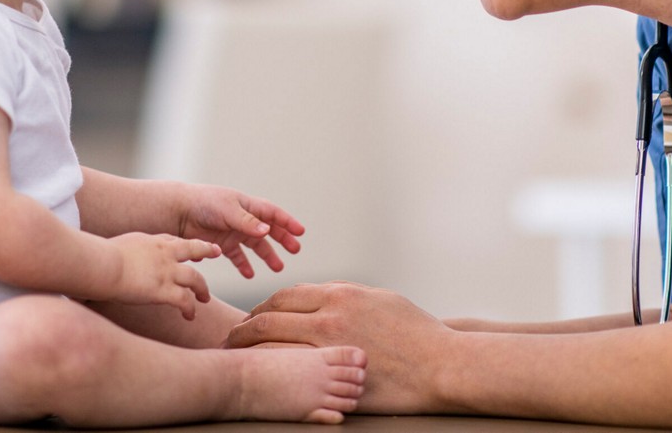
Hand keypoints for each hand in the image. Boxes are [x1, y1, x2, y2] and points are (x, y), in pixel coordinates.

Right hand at [108, 232, 220, 318]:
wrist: (102, 265)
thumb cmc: (100, 257)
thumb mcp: (117, 245)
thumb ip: (126, 251)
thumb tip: (115, 258)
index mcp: (152, 241)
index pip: (173, 240)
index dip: (184, 244)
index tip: (191, 248)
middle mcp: (164, 253)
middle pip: (193, 249)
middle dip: (206, 250)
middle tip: (215, 252)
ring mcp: (167, 271)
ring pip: (195, 278)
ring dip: (202, 289)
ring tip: (205, 298)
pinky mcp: (164, 290)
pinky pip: (184, 301)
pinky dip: (190, 309)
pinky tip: (190, 317)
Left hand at [173, 184, 305, 277]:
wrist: (176, 212)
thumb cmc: (202, 204)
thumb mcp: (227, 210)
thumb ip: (246, 222)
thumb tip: (267, 231)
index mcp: (247, 206)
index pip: (272, 214)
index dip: (287, 222)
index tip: (301, 232)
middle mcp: (243, 219)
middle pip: (268, 231)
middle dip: (283, 240)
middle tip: (295, 250)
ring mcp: (233, 232)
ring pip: (255, 246)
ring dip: (267, 256)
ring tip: (277, 268)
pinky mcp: (221, 244)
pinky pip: (237, 257)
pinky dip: (243, 265)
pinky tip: (249, 275)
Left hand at [226, 281, 449, 413]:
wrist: (441, 364)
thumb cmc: (416, 331)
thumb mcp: (380, 299)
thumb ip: (347, 295)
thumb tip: (322, 294)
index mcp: (340, 294)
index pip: (286, 295)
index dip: (263, 306)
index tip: (250, 316)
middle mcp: (330, 316)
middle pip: (270, 317)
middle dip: (244, 328)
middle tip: (229, 338)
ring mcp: (330, 347)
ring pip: (274, 344)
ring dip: (250, 350)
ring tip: (236, 359)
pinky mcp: (335, 376)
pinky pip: (293, 371)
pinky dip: (271, 371)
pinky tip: (262, 378)